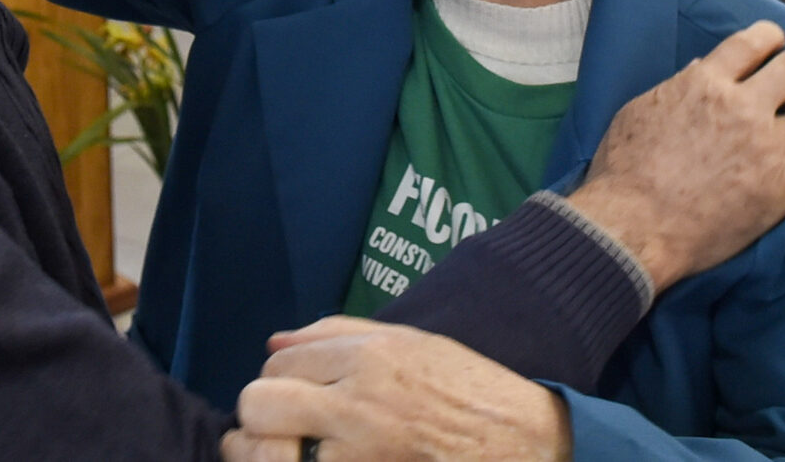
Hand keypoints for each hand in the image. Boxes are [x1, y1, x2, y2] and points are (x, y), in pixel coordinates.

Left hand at [222, 318, 568, 461]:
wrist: (525, 445)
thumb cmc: (468, 390)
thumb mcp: (409, 342)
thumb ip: (336, 335)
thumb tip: (273, 342)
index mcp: (370, 357)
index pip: (280, 363)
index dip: (278, 379)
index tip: (294, 392)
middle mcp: (360, 405)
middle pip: (261, 405)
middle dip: (259, 416)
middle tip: (278, 427)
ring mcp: (363, 457)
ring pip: (270, 457)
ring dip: (264, 456)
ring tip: (278, 454)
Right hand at [566, 20, 784, 290]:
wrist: (635, 222)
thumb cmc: (624, 168)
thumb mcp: (639, 111)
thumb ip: (675, 89)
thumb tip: (698, 72)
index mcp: (704, 83)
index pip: (749, 45)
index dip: (768, 36)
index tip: (777, 37)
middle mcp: (742, 107)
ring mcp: (768, 146)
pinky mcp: (784, 187)